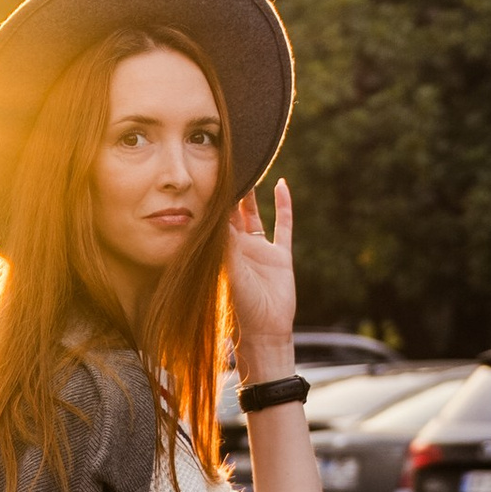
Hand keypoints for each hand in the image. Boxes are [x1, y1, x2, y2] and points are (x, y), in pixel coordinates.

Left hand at [228, 176, 298, 372]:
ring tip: (250, 165)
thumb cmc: (242, 308)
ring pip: (254, 214)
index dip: (211, 196)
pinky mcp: (280, 255)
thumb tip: (219, 216)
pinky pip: (283, 225)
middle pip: (232, 211)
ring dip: (252, 193)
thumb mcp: (231, 273)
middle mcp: (239, 247)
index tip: (206, 170)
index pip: (214, 217)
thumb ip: (228, 247)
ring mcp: (260, 250)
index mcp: (223, 251)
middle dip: (229, 188)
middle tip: (226, 159)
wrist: (266, 332)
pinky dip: (284, 205)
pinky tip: (281, 184)